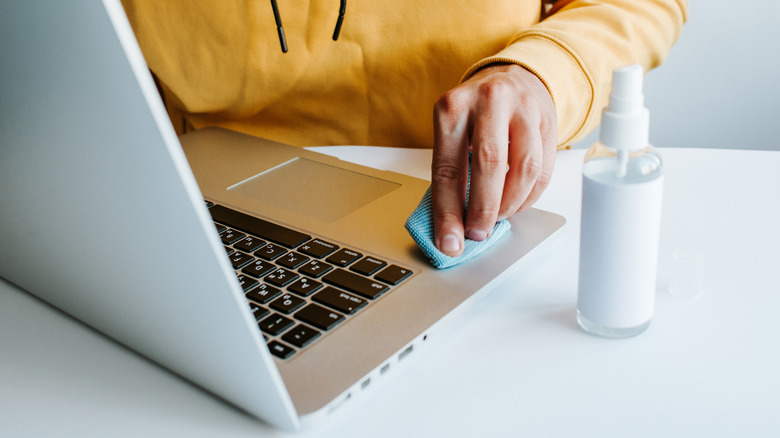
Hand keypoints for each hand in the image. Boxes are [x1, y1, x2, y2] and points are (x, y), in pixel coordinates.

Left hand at [431, 63, 556, 256]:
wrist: (512, 78)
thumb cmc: (476, 114)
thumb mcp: (453, 130)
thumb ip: (452, 170)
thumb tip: (452, 224)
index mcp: (453, 107)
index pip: (448, 169)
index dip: (448, 212)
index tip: (450, 242)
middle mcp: (489, 101)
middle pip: (489, 165)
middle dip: (483, 210)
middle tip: (478, 232)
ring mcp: (523, 108)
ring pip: (523, 170)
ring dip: (509, 204)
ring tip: (498, 216)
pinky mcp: (548, 120)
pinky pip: (543, 170)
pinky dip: (529, 196)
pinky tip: (516, 203)